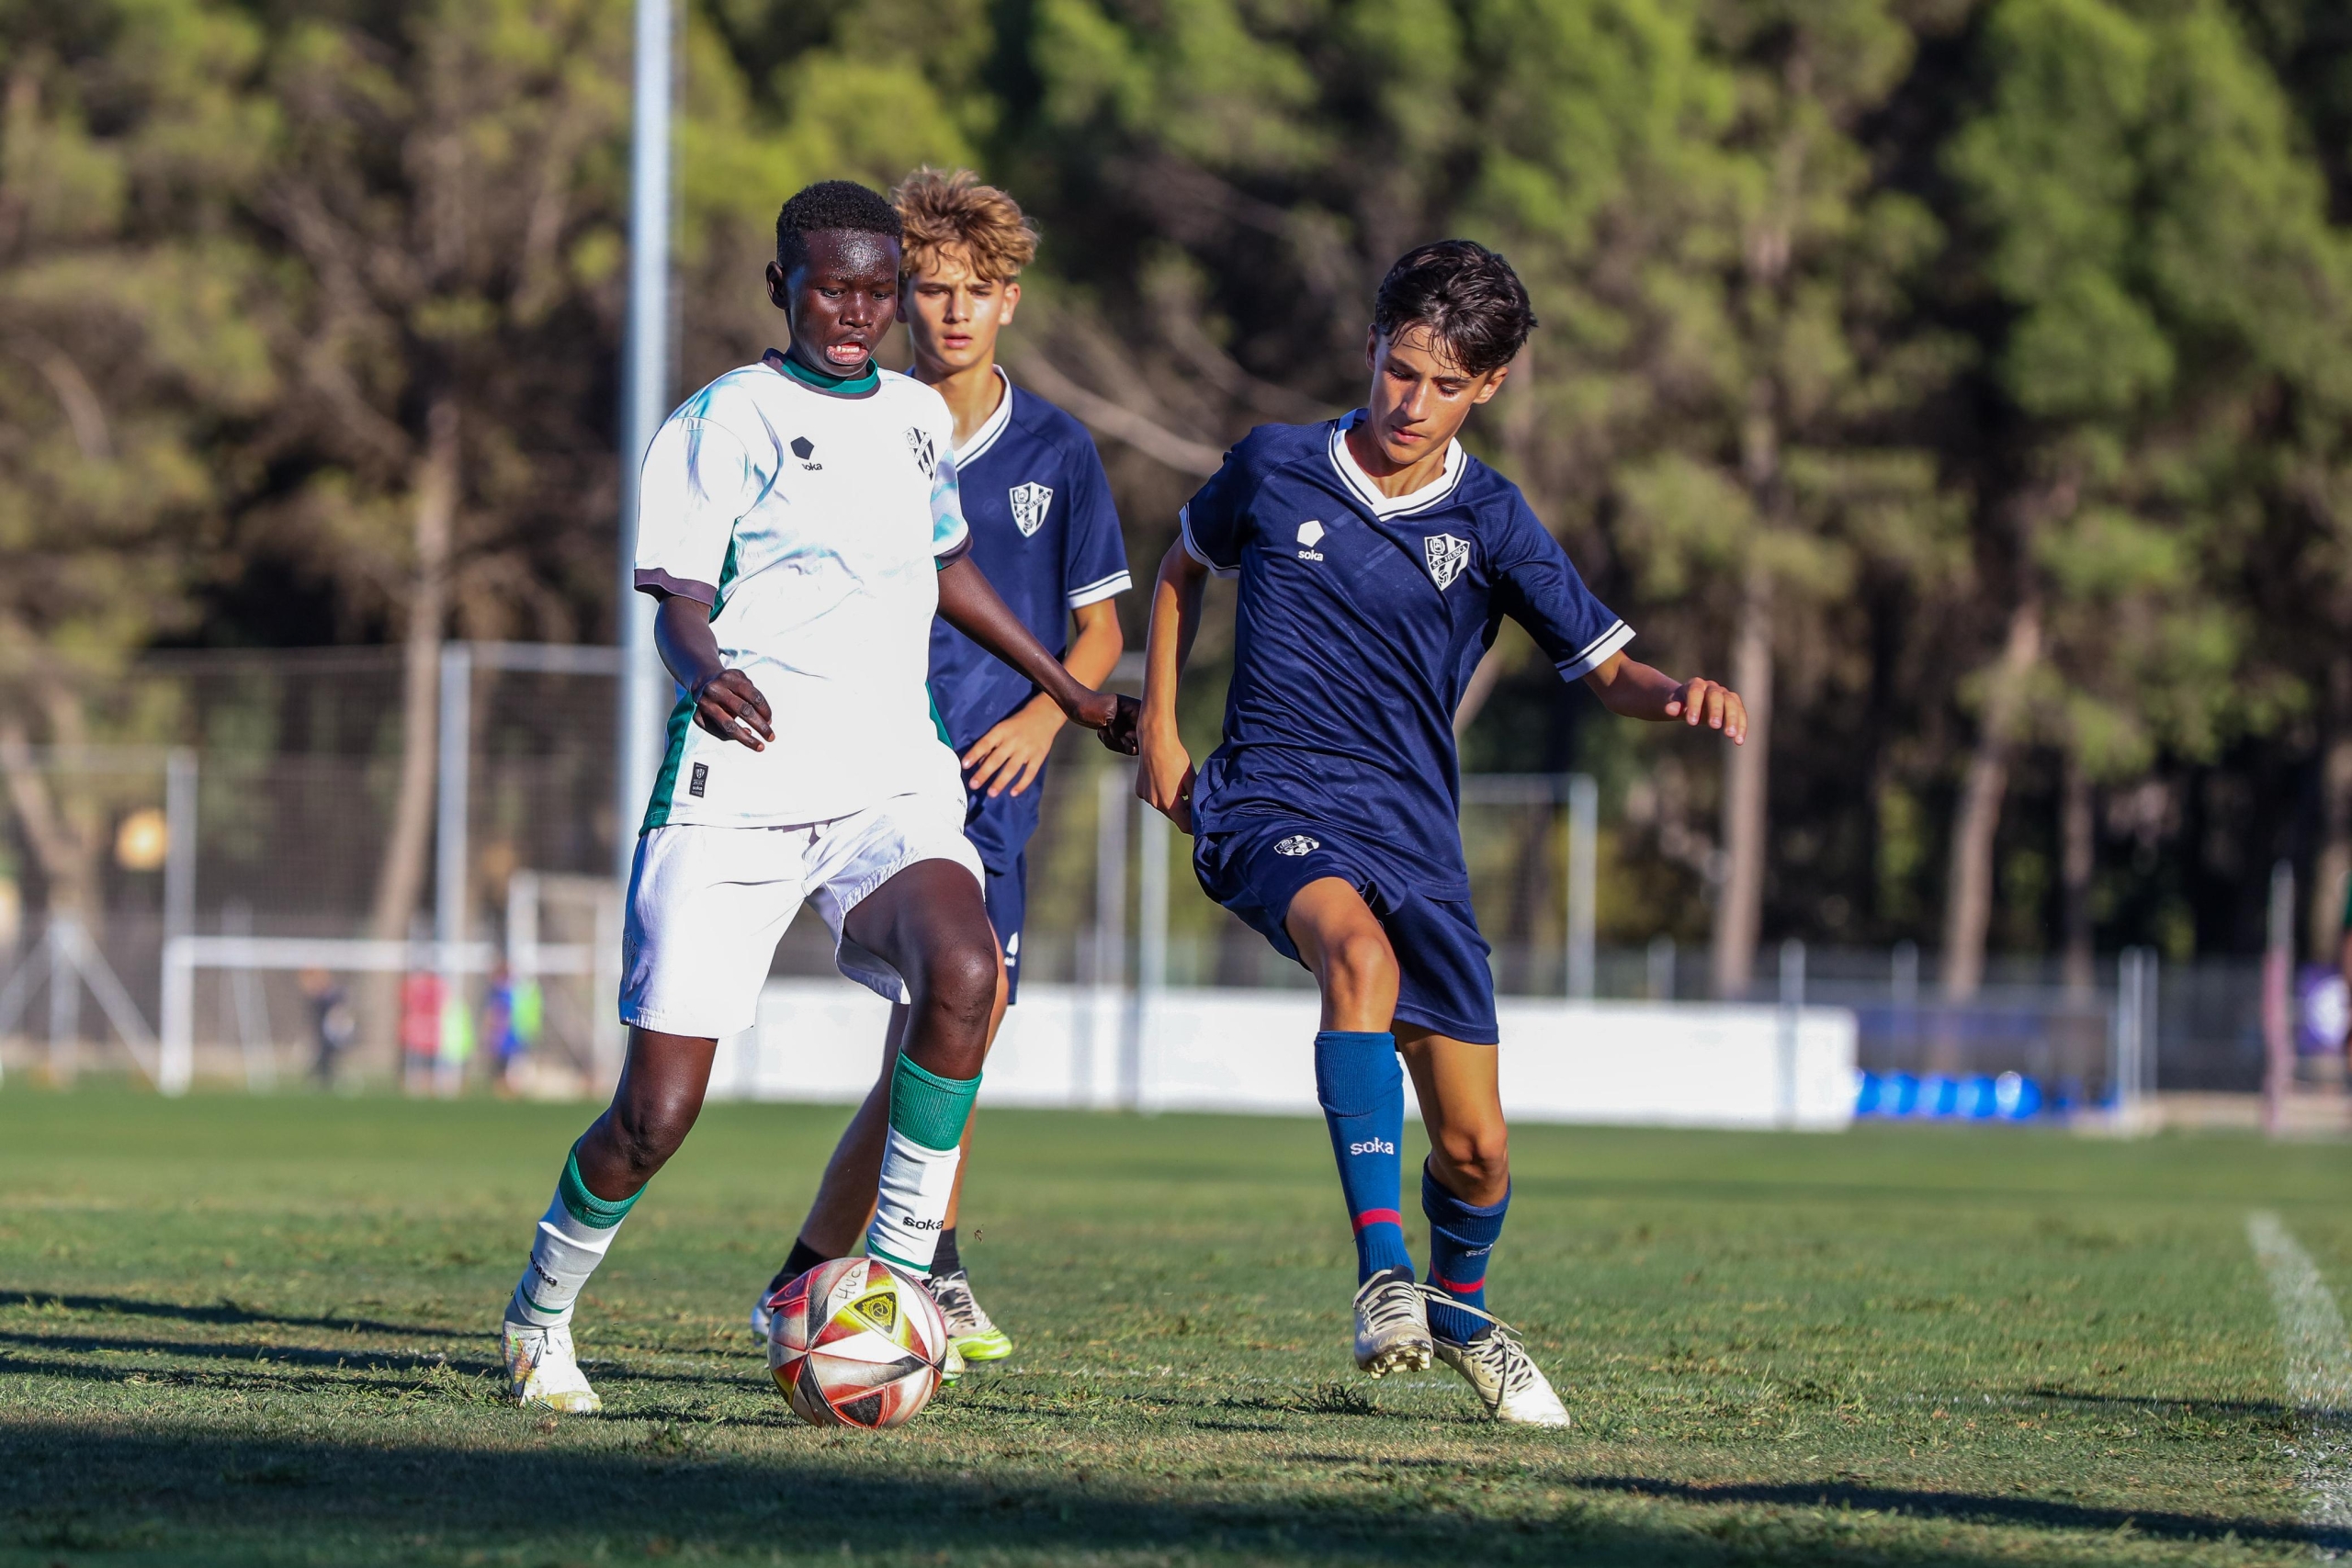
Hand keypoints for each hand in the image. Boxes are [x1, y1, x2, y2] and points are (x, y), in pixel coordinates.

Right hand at [690, 669, 772, 749]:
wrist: (702, 681)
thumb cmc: (728, 684)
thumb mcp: (741, 681)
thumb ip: (753, 698)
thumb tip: (766, 721)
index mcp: (729, 678)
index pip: (753, 696)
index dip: (765, 710)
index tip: (770, 720)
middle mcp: (715, 690)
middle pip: (743, 710)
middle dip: (760, 725)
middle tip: (771, 737)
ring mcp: (704, 703)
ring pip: (729, 726)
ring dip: (747, 738)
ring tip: (759, 746)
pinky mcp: (697, 716)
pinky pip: (718, 731)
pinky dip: (732, 737)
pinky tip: (743, 734)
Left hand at [963, 697, 1063, 797]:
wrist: (1045, 714)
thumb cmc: (1019, 722)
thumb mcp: (1002, 727)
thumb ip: (991, 744)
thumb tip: (979, 762)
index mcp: (1002, 731)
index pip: (985, 743)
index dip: (974, 754)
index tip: (964, 765)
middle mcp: (1013, 741)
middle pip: (996, 759)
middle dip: (984, 773)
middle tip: (974, 785)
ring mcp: (1026, 750)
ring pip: (1012, 768)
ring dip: (1001, 782)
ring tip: (991, 793)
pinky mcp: (1038, 757)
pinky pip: (1029, 773)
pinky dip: (1022, 784)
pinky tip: (1013, 793)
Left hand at [1064, 688, 1139, 755]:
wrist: (1075, 704)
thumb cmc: (1091, 706)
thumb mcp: (1107, 716)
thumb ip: (1122, 730)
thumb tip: (1131, 747)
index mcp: (1137, 709)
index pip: (1149, 729)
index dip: (1138, 738)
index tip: (1124, 734)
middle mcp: (1137, 718)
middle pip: (1142, 741)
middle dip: (1124, 743)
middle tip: (1109, 732)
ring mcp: (1129, 726)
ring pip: (1131, 746)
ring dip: (1114, 743)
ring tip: (1102, 730)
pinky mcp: (1121, 732)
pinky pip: (1121, 746)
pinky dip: (1110, 742)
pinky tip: (1101, 731)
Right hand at [1135, 711, 1195, 832]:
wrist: (1155, 741)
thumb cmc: (1176, 758)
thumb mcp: (1191, 779)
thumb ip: (1196, 799)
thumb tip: (1201, 813)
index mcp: (1169, 802)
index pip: (1184, 825)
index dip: (1194, 826)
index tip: (1202, 823)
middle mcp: (1155, 803)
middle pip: (1173, 816)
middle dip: (1184, 812)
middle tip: (1193, 800)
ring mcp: (1145, 796)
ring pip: (1163, 806)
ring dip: (1172, 802)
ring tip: (1179, 787)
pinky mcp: (1140, 790)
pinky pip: (1153, 797)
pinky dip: (1161, 794)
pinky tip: (1166, 780)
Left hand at [1664, 677, 1745, 744]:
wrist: (1690, 702)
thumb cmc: (1679, 705)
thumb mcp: (1673, 706)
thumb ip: (1673, 707)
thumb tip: (1669, 709)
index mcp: (1695, 684)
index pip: (1695, 692)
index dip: (1694, 705)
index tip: (1691, 723)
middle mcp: (1712, 687)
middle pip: (1716, 696)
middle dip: (1715, 710)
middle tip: (1714, 727)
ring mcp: (1725, 694)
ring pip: (1732, 703)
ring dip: (1733, 719)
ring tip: (1730, 735)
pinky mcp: (1734, 705)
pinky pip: (1741, 713)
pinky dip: (1741, 726)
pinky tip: (1738, 741)